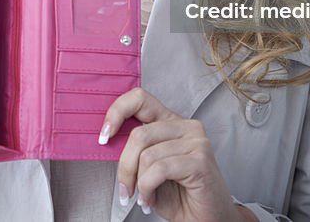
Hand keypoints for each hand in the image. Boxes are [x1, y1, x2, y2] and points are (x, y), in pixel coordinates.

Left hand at [101, 88, 251, 221]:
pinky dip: (147, 188)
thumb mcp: (148, 166)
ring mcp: (196, 141)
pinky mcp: (200, 160)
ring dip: (138, 183)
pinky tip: (150, 199)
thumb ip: (136, 149)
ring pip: (147, 155)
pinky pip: (159, 169)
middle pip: (139, 134)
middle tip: (124, 189)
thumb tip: (108, 138)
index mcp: (170, 121)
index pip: (140, 98)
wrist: (205, 218)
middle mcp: (185, 126)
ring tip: (144, 197)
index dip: (117, 112)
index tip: (104, 136)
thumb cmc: (178, 194)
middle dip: (125, 166)